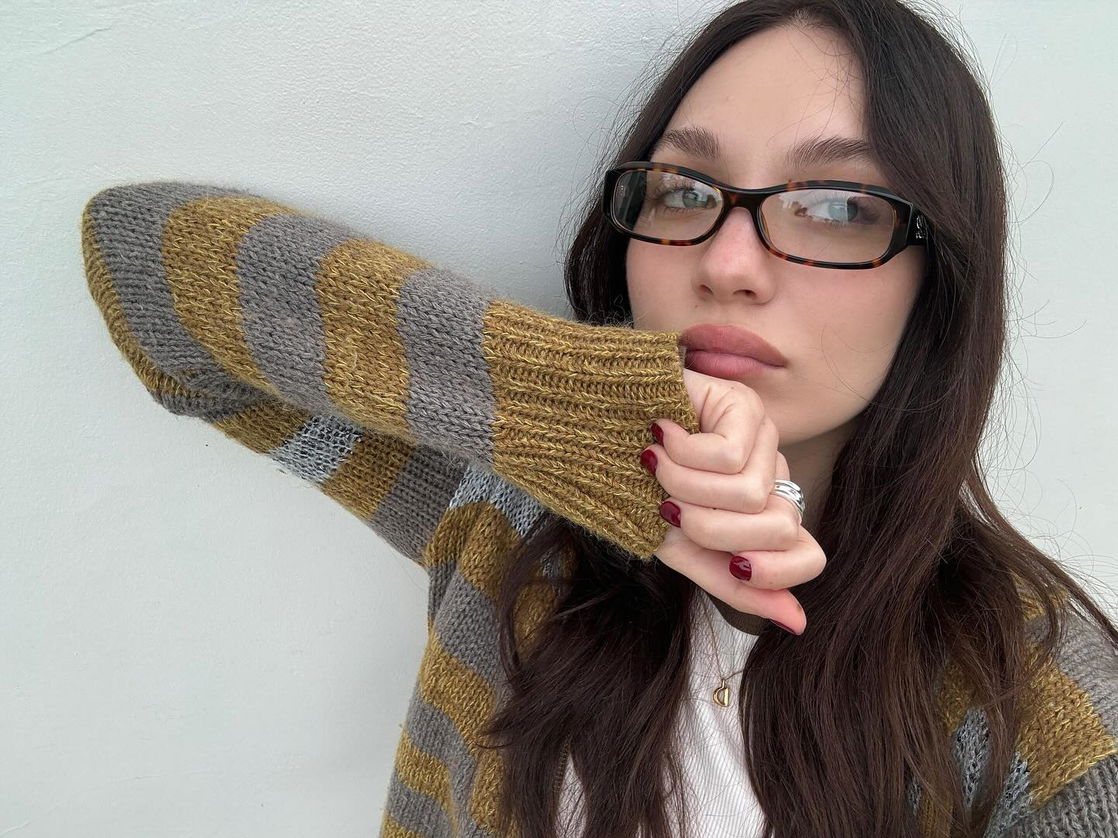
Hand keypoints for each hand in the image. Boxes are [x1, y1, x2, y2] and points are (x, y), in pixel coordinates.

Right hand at [642, 368, 826, 632]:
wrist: (594, 437)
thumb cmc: (636, 491)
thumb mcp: (682, 549)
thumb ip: (736, 585)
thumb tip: (798, 623)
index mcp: (762, 515)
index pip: (809, 556)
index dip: (777, 572)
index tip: (734, 566)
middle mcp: (772, 475)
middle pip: (779, 528)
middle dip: (715, 530)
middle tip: (672, 507)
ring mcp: (762, 437)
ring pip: (749, 493)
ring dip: (686, 487)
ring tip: (657, 466)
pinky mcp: (742, 405)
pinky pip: (729, 456)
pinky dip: (683, 455)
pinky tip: (662, 437)